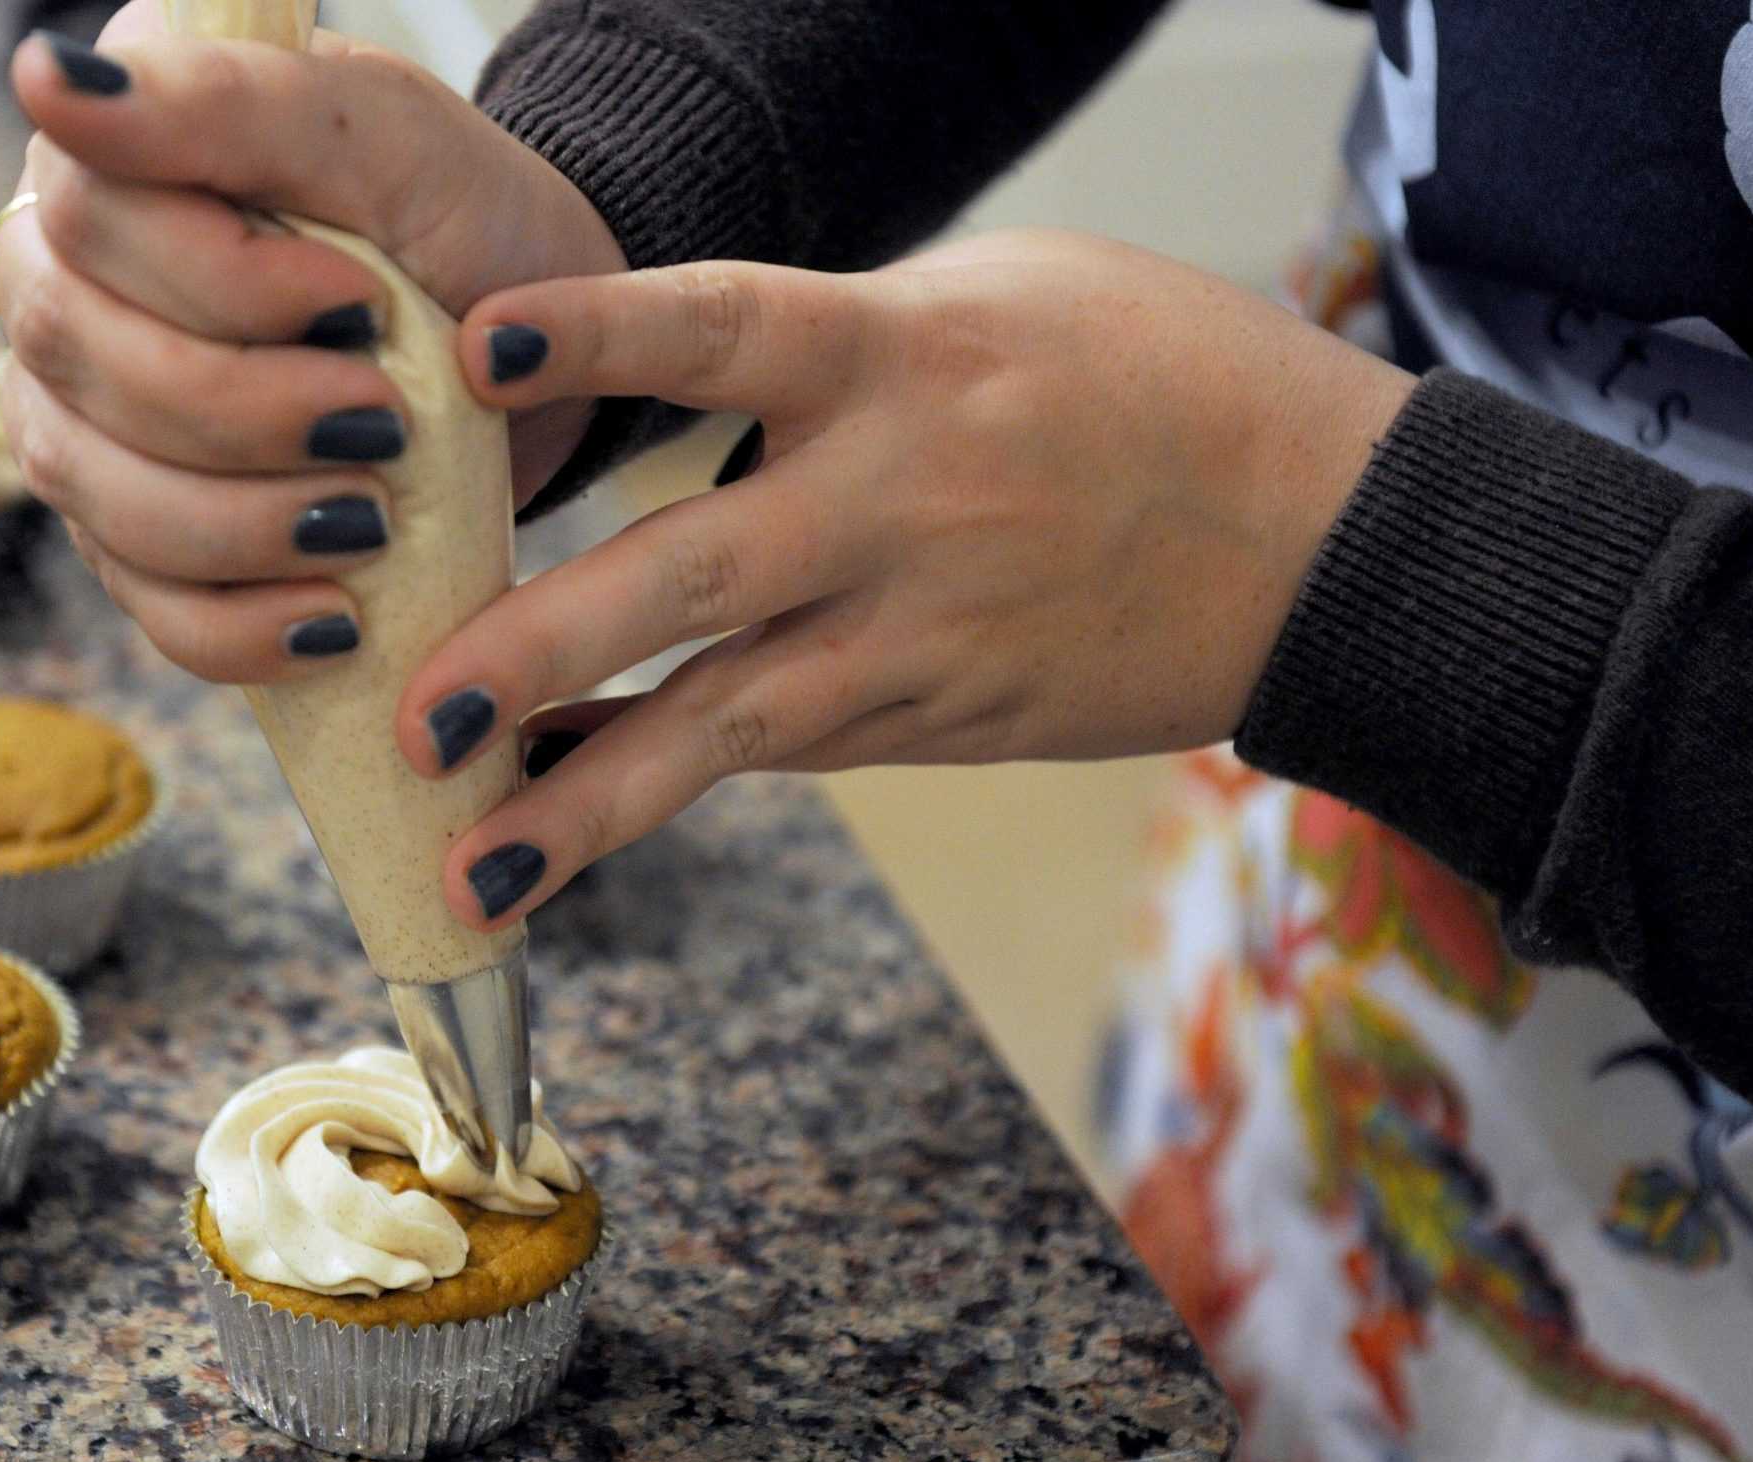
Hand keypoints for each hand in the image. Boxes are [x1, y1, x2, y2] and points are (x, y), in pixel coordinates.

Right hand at [0, 9, 625, 681]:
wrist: (537, 342)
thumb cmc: (454, 214)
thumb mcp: (380, 132)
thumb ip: (225, 101)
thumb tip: (51, 80)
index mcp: (110, 162)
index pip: (91, 222)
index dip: (221, 283)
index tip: (356, 304)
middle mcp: (66, 288)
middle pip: (83, 362)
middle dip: (243, 412)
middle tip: (383, 424)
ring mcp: (87, 424)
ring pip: (102, 495)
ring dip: (246, 525)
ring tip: (371, 518)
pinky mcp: (136, 538)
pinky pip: (148, 606)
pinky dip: (242, 628)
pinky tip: (333, 622)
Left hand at [408, 229, 1416, 931]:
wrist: (1332, 541)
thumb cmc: (1164, 381)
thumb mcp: (1004, 298)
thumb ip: (837, 335)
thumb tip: (689, 366)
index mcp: (910, 356)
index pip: (727, 331)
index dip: (601, 338)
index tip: (479, 353)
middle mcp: (903, 502)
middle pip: (694, 573)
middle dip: (543, 646)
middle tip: (420, 711)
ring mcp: (923, 634)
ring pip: (729, 725)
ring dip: (590, 803)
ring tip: (469, 871)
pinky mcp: (939, 723)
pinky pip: (780, 755)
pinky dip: (667, 778)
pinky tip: (565, 808)